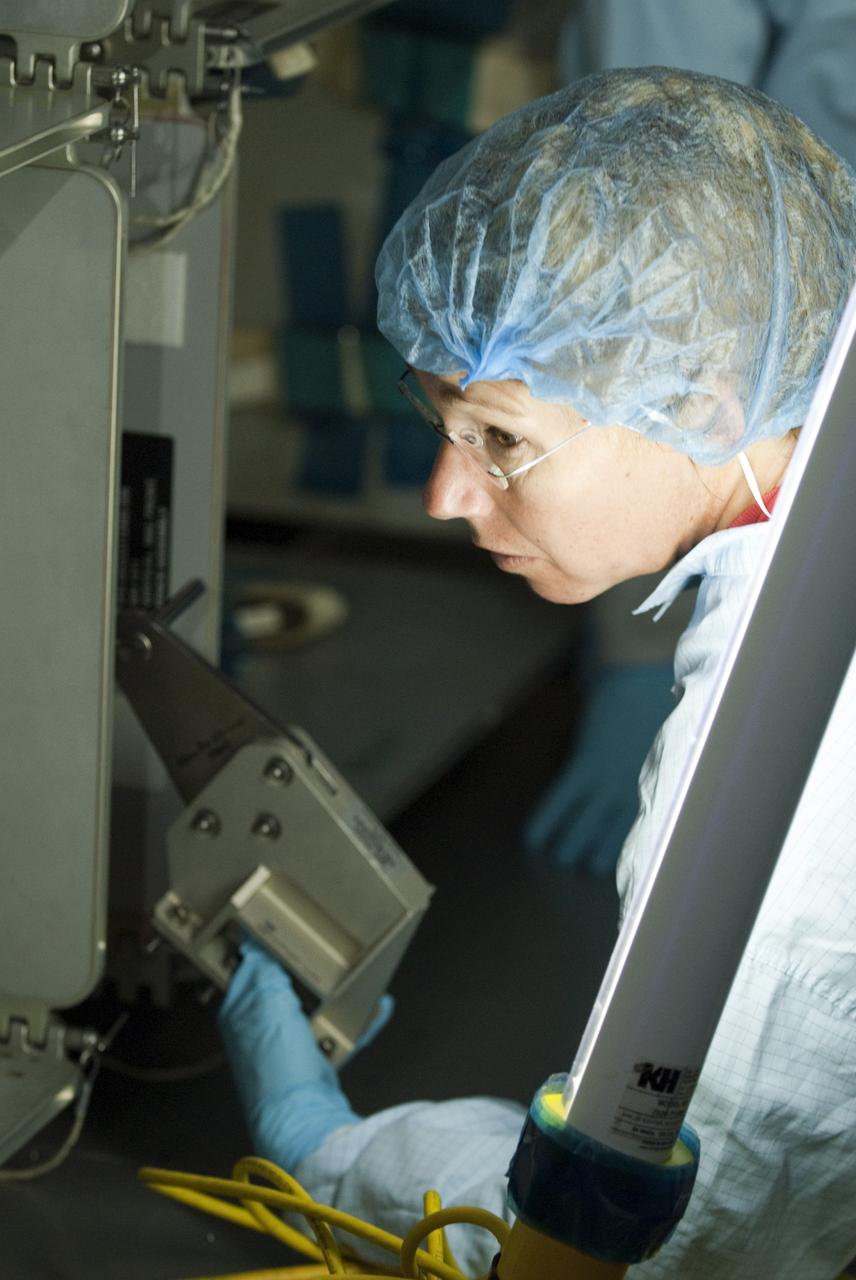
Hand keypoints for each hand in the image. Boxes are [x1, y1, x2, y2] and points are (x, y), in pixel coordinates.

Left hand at [219, 938, 363, 1168]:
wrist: (303, 1122)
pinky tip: (377, 1007)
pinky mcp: (314, 1064)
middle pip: (279, 986)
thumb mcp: (267, 1005)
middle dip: (298, 966)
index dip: (256, 946)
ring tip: (348, 971)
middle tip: (317, 942)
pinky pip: (337, 1034)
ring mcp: (286, 1049)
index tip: (273, 922)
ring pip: (309, 1007)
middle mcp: (259, 1031)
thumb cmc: (278, 1065)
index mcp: (240, 1013)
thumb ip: (262, 972)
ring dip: (330, 992)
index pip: (245, 968)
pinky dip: (356, 1022)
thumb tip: (254, 944)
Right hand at [523, 664, 674, 875]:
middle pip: (613, 842)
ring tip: (558, 863)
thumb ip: (656, 769)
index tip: (619, 869)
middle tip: (584, 870)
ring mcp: (608, 782)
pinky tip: (533, 839)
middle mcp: (635, 793)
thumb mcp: (667, 744)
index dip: (628, 855)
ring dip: (569, 849)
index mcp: (658, 788)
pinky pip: (561, 803)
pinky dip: (546, 822)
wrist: (642, 673)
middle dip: (596, 859)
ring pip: (585, 830)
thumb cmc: (661, 701)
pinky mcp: (586, 766)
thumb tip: (649, 787)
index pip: (642, 836)